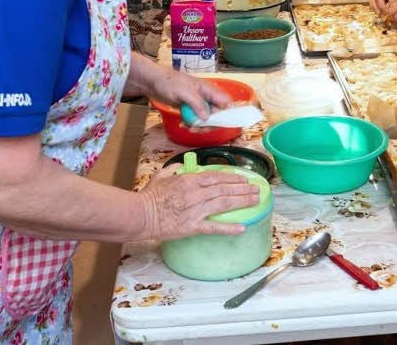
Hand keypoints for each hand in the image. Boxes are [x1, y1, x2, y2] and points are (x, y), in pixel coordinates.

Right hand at [138, 165, 260, 239]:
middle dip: (243, 189)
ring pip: (223, 204)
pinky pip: (214, 227)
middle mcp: (195, 193)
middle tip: (257, 190)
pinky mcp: (192, 226)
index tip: (244, 179)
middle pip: (224, 189)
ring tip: (255, 201)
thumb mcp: (161, 176)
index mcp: (189, 180)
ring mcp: (195, 210)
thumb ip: (173, 170)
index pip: (216, 176)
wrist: (139, 215)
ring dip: (242, 202)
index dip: (233, 178)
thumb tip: (181, 167)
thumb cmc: (149, 196)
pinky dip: (228, 228)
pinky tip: (242, 228)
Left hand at [149, 68, 229, 119]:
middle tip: (198, 128)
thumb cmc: (168, 82)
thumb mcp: (184, 92)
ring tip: (188, 127)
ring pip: (206, 119)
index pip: (225, 102)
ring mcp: (197, 103)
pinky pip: (196, 119)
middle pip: (217, 114)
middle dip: (210, 123)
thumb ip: (197, 103)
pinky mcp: (189, 109)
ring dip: (199, 126)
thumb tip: (207, 118)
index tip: (217, 123)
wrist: (152, 82)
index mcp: (208, 89)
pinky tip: (183, 124)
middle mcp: (205, 97)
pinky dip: (191, 124)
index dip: (226, 113)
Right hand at [370, 0, 396, 13]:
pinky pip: (373, 4)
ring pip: (371, 4)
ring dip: (376, 10)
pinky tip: (381, 12)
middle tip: (382, 16)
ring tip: (382, 15)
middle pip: (372, 2)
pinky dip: (376, 8)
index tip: (387, 12)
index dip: (382, 7)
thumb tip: (390, 7)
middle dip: (377, 10)